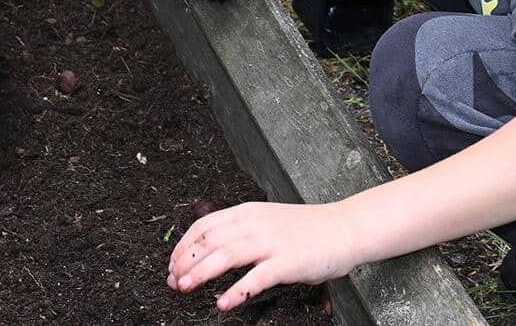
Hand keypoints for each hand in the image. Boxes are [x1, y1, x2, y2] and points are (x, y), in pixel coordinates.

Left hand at [167, 202, 358, 311]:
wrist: (343, 228)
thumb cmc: (306, 229)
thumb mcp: (266, 218)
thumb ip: (240, 229)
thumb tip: (209, 248)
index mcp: (247, 212)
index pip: (203, 225)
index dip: (183, 245)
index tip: (172, 263)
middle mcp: (254, 224)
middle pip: (209, 240)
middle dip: (185, 261)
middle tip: (173, 280)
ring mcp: (271, 242)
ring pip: (226, 256)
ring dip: (201, 273)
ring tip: (185, 287)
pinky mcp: (287, 263)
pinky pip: (256, 279)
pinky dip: (236, 292)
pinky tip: (223, 304)